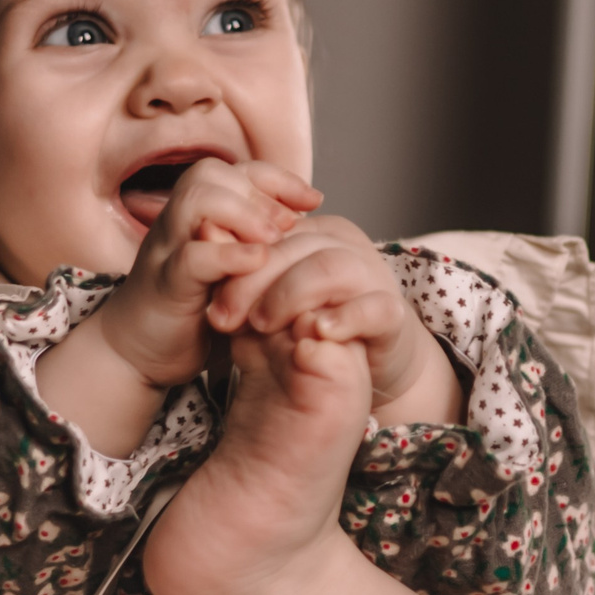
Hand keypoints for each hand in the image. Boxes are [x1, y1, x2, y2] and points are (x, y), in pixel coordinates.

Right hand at [94, 157, 318, 391]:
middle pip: (210, 174)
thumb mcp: (230, 270)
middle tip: (292, 223)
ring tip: (275, 238)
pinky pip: (192, 257)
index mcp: (195, 215)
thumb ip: (256, 244)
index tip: (313, 200)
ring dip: (242, 213)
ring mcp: (166, 250)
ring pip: (196, 200)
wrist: (138, 352)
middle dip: (259, 192)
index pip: (237, 171)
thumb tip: (303, 224)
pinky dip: (228, 255)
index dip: (279, 179)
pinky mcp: (164, 286)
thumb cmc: (193, 309)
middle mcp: (177, 223)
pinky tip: (258, 263)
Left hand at [206, 216, 462, 426]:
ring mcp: (373, 277)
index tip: (205, 289)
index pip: (271, 230)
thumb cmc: (306, 329)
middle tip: (221, 317)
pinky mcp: (392, 313)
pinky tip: (316, 334)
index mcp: (317, 233)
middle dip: (252, 281)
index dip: (235, 257)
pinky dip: (345, 319)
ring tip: (261, 325)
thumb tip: (202, 236)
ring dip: (291, 295)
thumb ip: (242, 276)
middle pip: (296, 247)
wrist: (366, 364)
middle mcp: (347, 246)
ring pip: (333, 268)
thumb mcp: (266, 301)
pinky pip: (374, 308)